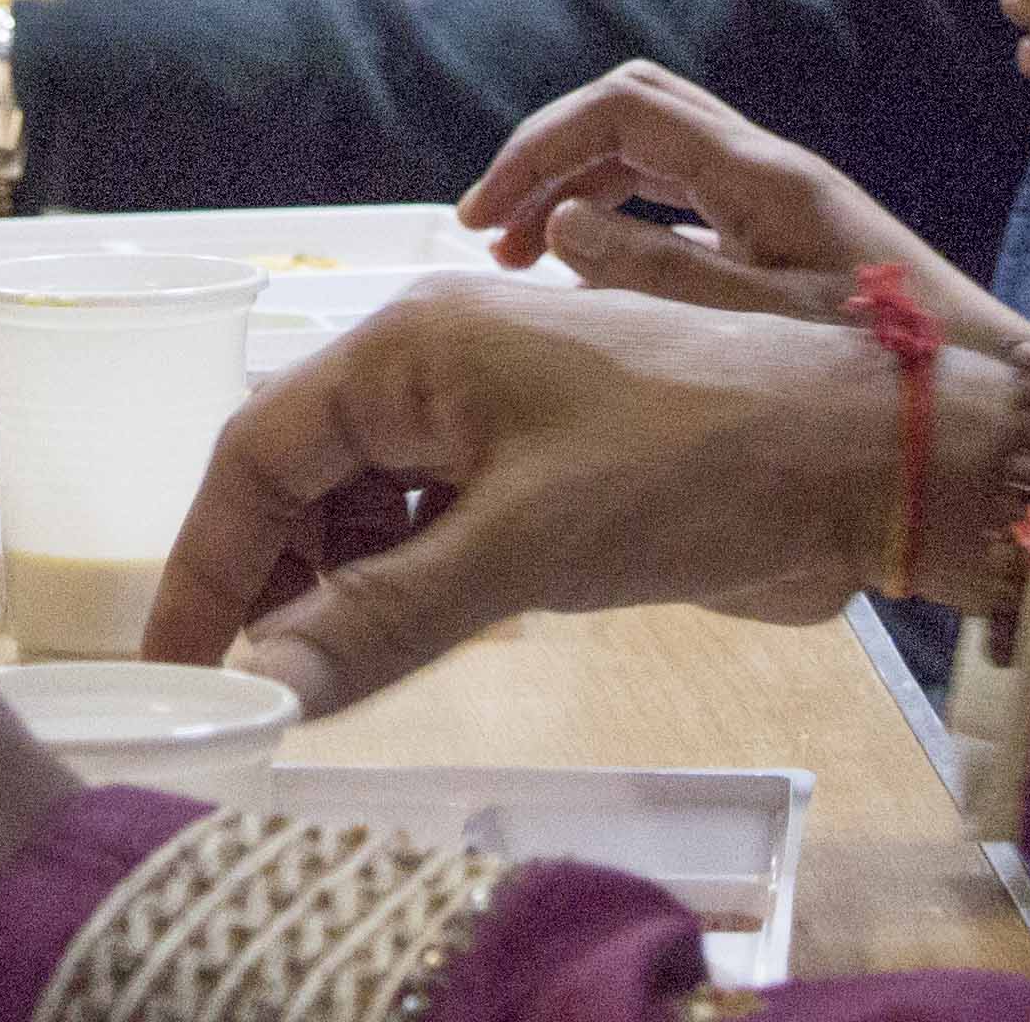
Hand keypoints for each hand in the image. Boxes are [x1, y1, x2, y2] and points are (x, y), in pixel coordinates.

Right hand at [142, 275, 1007, 717]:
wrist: (857, 448)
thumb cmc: (693, 463)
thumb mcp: (525, 551)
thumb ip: (381, 618)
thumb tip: (261, 686)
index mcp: (409, 341)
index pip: (255, 451)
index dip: (204, 563)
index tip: (172, 667)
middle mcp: (431, 356)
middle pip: (298, 469)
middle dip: (264, 575)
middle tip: (251, 687)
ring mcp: (486, 402)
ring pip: (362, 495)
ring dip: (335, 581)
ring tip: (326, 672)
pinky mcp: (536, 453)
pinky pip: (428, 511)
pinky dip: (401, 575)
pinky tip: (406, 637)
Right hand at [458, 62, 1023, 354]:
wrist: (991, 410)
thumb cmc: (887, 374)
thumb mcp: (760, 331)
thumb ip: (655, 276)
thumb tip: (560, 225)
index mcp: (761, 174)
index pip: (621, 108)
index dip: (540, 148)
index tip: (486, 221)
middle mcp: (766, 169)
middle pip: (630, 113)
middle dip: (550, 158)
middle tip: (493, 238)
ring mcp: (777, 200)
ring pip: (652, 155)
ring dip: (580, 189)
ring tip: (527, 262)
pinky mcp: (784, 239)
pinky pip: (680, 199)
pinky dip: (622, 220)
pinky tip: (596, 282)